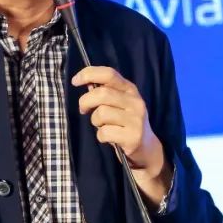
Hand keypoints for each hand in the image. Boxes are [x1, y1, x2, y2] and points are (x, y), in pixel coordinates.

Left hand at [73, 66, 171, 205]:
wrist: (146, 148)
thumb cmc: (126, 123)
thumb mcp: (120, 103)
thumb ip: (105, 92)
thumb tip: (85, 82)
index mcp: (130, 89)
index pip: (109, 74)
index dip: (89, 74)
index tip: (75, 81)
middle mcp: (135, 102)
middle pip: (102, 94)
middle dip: (85, 101)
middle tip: (83, 110)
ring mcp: (135, 120)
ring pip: (101, 113)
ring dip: (95, 121)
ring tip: (102, 126)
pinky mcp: (133, 137)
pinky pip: (104, 133)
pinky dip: (101, 136)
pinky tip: (108, 138)